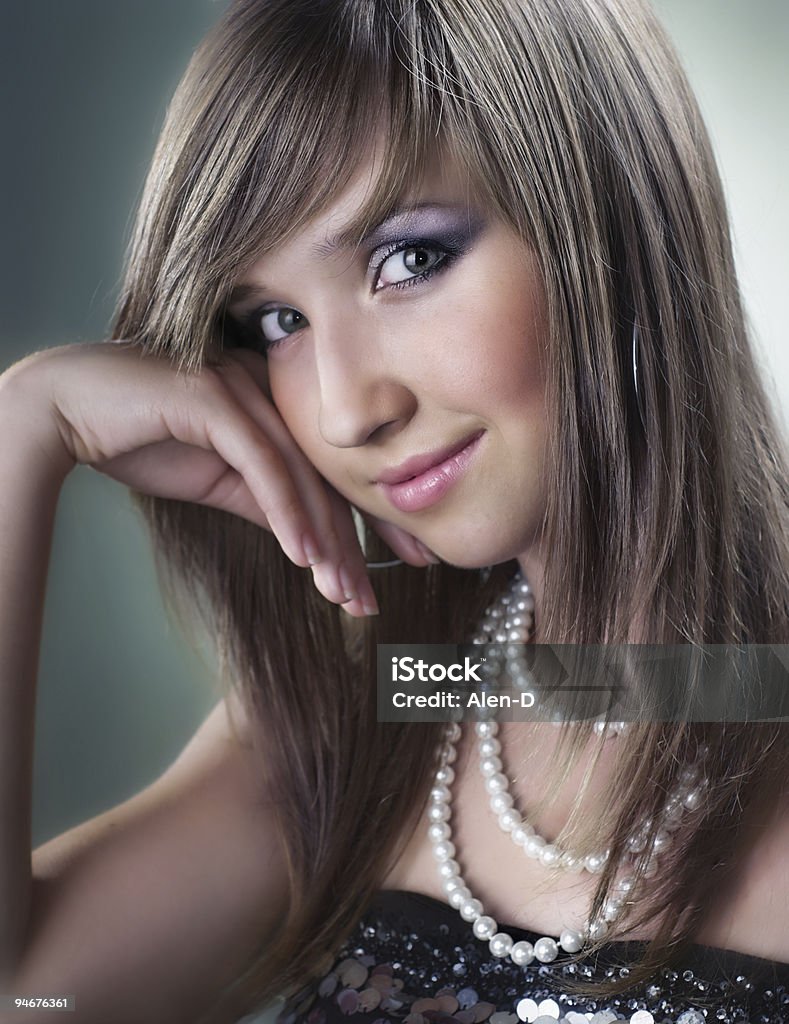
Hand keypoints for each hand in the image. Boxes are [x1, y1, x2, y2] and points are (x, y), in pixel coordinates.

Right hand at [3, 342, 436, 614]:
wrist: (68, 408)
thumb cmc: (141, 437)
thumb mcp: (217, 480)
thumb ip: (264, 498)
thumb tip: (307, 538)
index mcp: (274, 405)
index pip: (327, 472)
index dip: (363, 523)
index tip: (389, 569)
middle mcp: (268, 390)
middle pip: (323, 476)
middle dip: (352, 544)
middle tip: (369, 600)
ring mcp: (244, 387)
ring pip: (300, 475)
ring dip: (323, 541)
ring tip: (342, 594)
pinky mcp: (216, 397)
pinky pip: (262, 464)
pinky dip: (286, 514)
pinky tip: (303, 558)